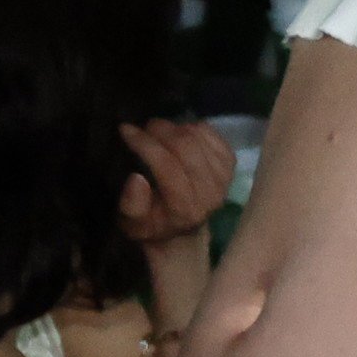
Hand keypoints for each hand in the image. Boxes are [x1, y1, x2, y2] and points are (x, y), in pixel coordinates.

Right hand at [119, 115, 240, 251]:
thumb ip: (132, 205)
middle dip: (160, 130)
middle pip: (185, 147)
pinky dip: (191, 127)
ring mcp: (224, 177)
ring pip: (198, 137)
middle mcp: (210, 193)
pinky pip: (210, 133)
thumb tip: (136, 178)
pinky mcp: (230, 163)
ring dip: (174, 127)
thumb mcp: (133, 223)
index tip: (126, 129)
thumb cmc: (152, 224)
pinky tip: (178, 132)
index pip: (167, 166)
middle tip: (143, 127)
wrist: (182, 229)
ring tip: (157, 129)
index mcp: (185, 209)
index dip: (145, 144)